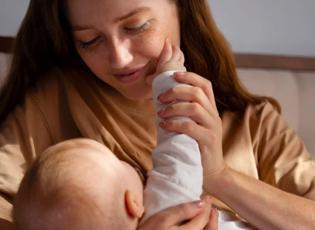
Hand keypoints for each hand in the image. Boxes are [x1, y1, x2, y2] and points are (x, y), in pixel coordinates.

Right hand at [138, 196, 217, 229]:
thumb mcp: (163, 219)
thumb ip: (183, 211)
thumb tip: (201, 202)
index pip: (203, 218)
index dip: (207, 206)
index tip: (207, 197)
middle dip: (212, 217)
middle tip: (212, 206)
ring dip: (211, 225)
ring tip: (211, 215)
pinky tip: (201, 227)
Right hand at [146, 39, 185, 85]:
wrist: (171, 91)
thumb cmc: (159, 85)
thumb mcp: (150, 80)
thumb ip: (149, 76)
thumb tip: (147, 77)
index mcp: (164, 62)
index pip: (167, 50)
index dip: (167, 44)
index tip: (167, 39)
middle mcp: (174, 63)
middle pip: (176, 51)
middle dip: (174, 47)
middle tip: (172, 45)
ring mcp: (180, 67)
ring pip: (181, 57)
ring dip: (179, 53)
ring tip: (177, 52)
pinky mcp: (185, 73)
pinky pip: (183, 65)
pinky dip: (181, 62)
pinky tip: (180, 65)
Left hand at [157, 70, 226, 190]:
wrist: (213, 173)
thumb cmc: (198, 148)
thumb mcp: (195, 127)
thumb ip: (185, 115)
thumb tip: (161, 103)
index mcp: (211, 110)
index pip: (205, 85)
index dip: (190, 77)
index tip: (173, 76)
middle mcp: (214, 116)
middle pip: (197, 92)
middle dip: (176, 91)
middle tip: (161, 98)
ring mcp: (212, 128)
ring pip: (194, 107)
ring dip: (174, 107)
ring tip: (161, 113)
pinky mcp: (208, 140)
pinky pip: (190, 126)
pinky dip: (174, 124)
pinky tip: (164, 126)